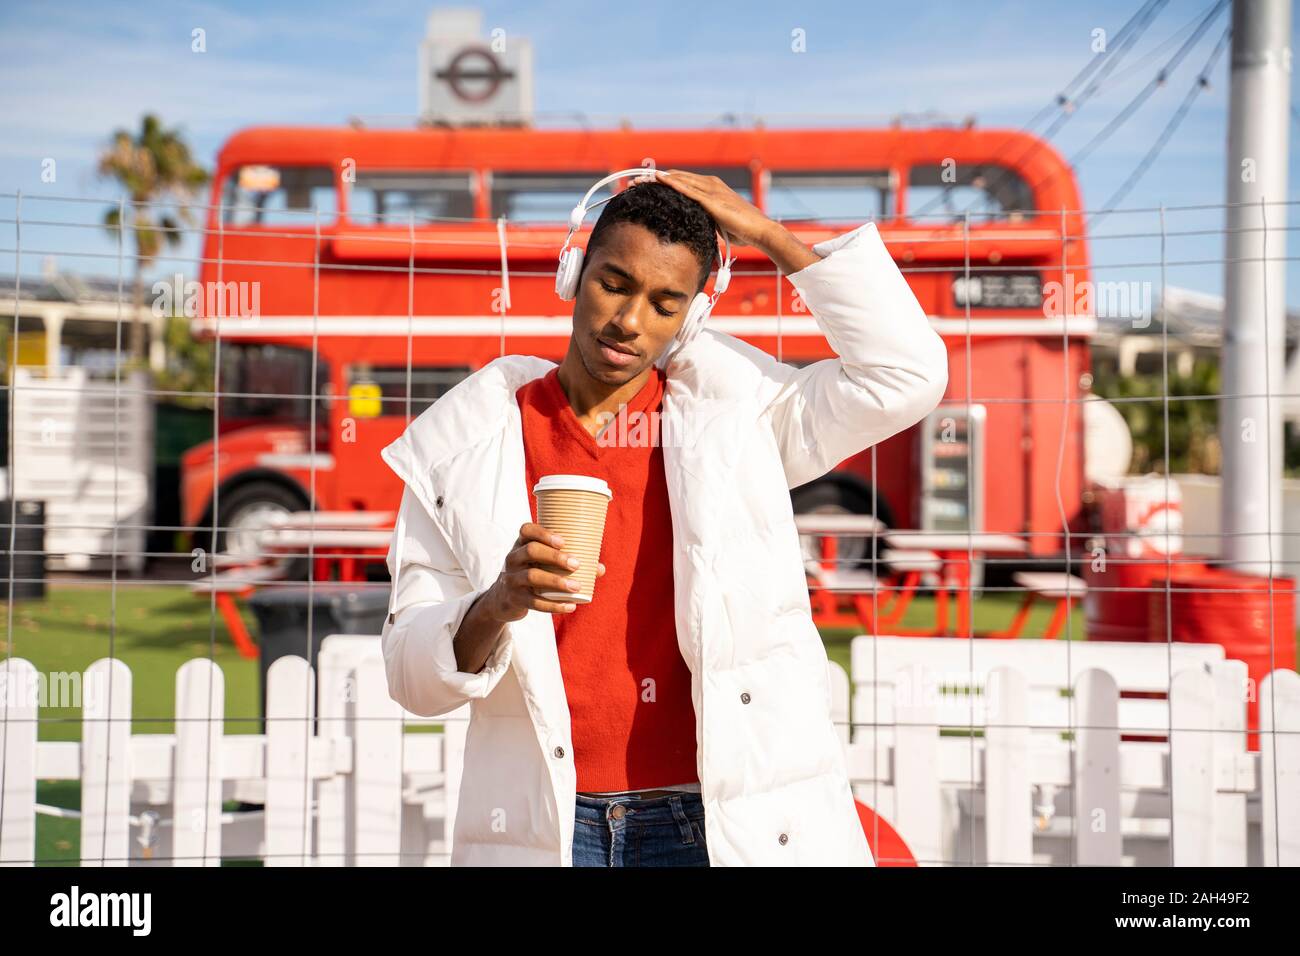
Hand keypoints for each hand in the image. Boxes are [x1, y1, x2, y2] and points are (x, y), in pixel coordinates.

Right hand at [483, 522, 606, 618]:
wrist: (503, 599)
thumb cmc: (532, 574)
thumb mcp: (542, 565)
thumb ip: (570, 564)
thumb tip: (600, 568)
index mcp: (521, 544)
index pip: (526, 530)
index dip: (543, 533)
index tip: (563, 541)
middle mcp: (513, 558)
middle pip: (531, 551)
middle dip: (555, 556)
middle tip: (576, 564)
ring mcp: (511, 579)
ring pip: (532, 576)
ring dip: (557, 581)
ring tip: (576, 587)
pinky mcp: (514, 598)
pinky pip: (533, 602)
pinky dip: (553, 605)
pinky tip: (570, 607)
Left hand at [632, 168, 818, 272]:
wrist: (760, 230)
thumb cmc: (743, 230)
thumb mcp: (719, 224)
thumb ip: (707, 221)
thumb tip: (696, 230)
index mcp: (711, 189)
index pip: (682, 182)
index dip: (663, 182)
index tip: (645, 185)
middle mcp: (710, 184)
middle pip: (676, 177)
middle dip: (654, 179)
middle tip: (634, 181)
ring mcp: (711, 190)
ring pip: (679, 180)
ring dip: (657, 179)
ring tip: (638, 180)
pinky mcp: (712, 199)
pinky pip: (688, 188)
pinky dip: (672, 183)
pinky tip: (658, 179)